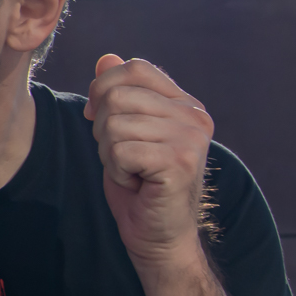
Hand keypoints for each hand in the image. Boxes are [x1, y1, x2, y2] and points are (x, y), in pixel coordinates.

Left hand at [82, 55, 214, 269]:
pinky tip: (137, 184)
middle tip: (125, 158)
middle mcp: (195, 116)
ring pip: (114, 124)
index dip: (104, 90)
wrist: (159, 236)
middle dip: (103, 131)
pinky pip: (121, 151)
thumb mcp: (123, 132)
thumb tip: (106, 58)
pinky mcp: (181, 162)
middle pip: (117, 96)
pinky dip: (117, 171)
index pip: (135, 69)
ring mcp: (191, 138)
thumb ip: (119, 94)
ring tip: (133, 172)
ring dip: (110, 154)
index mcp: (185, 104)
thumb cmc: (139, 184)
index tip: (101, 119)